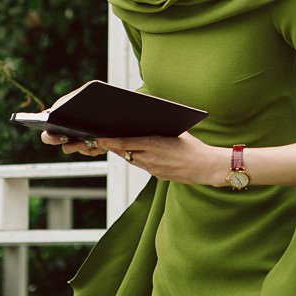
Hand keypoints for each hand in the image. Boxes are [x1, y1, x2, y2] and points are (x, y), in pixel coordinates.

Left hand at [43, 131, 222, 183]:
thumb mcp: (175, 131)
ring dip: (118, 150)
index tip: (93, 137)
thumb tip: (140, 120)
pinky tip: (126, 151)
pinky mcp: (156, 175)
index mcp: (154, 144)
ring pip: (129, 157)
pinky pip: (140, 164)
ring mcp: (153, 169)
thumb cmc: (194, 146)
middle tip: (87, 140)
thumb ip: (156, 128)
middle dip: (107, 145)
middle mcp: (150, 158)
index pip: (125, 142)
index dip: (107, 140)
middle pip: (123, 151)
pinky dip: (133, 156)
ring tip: (102, 143)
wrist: (208, 168)